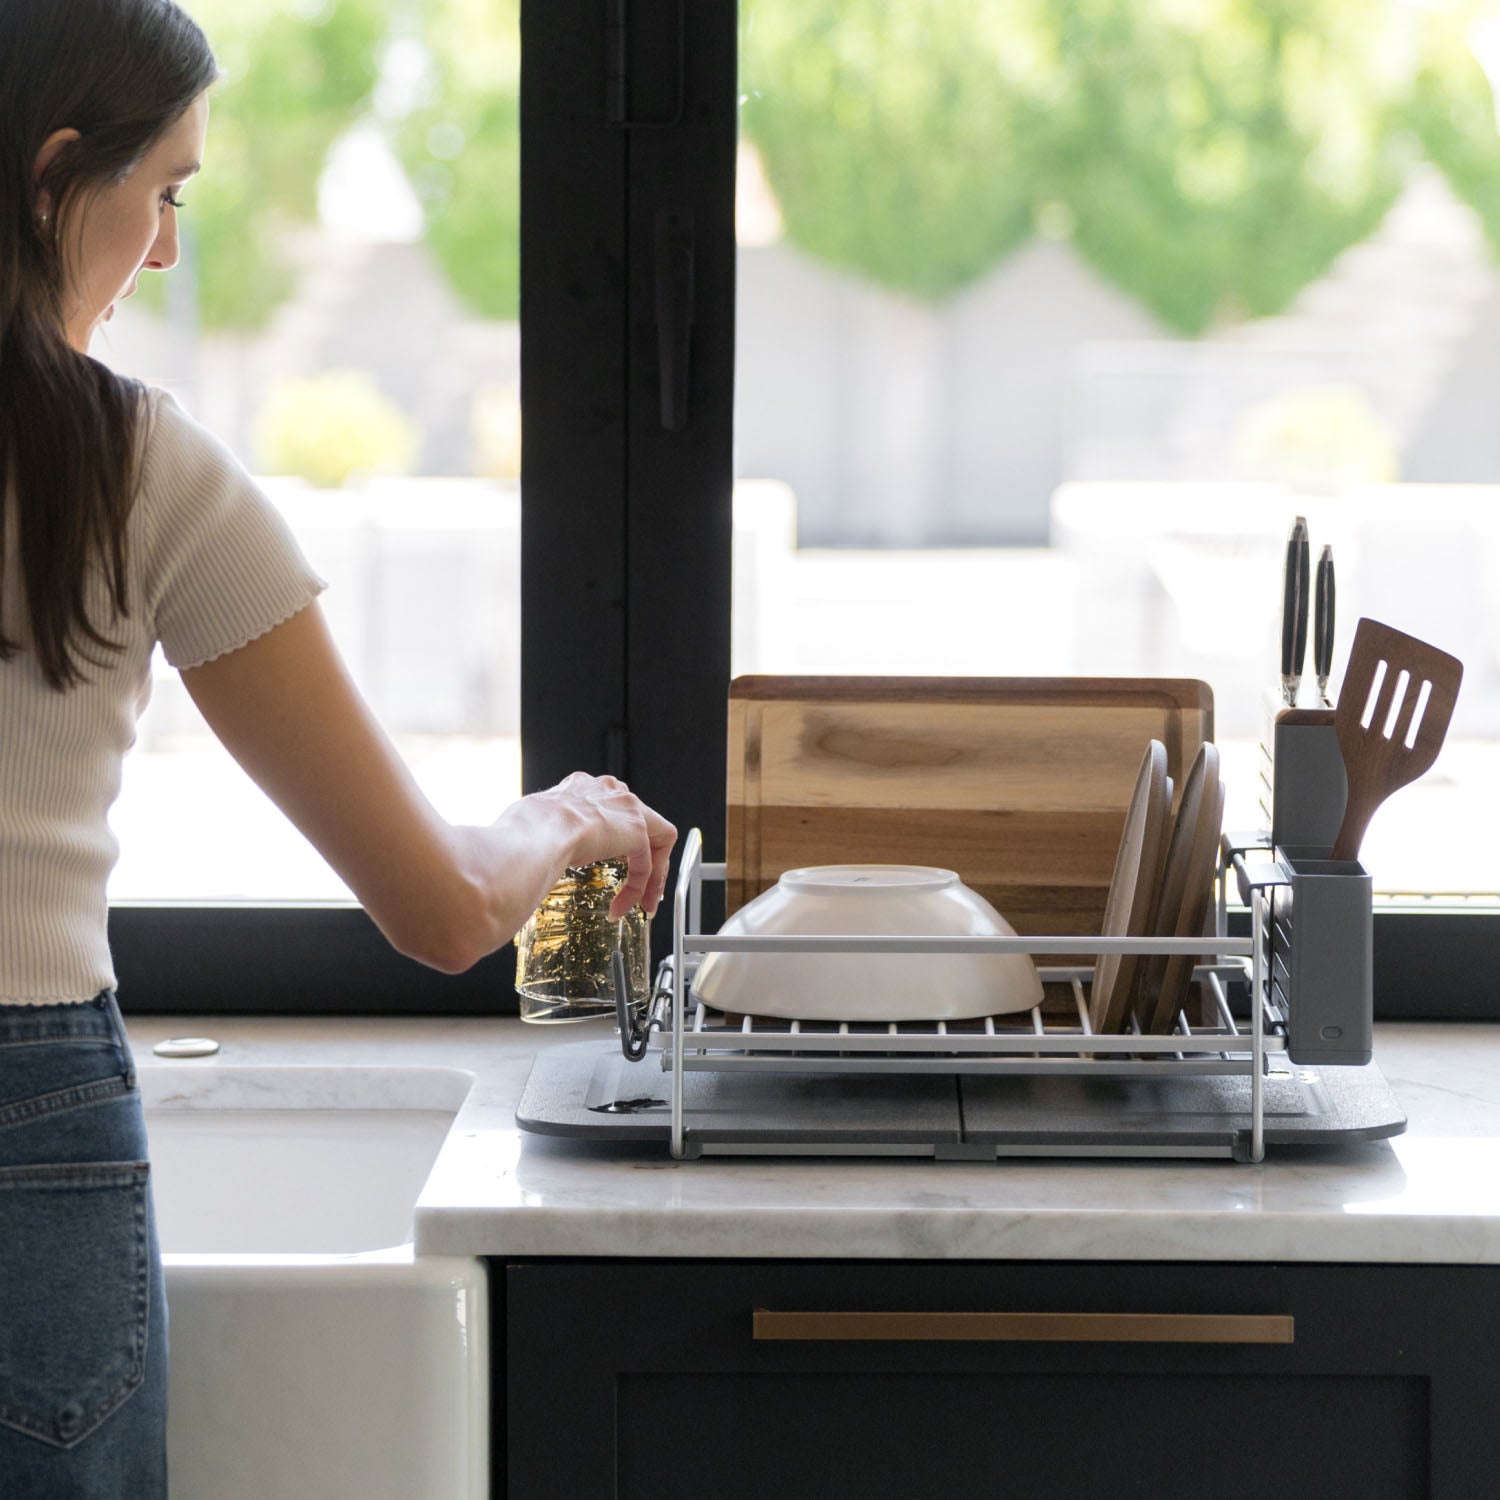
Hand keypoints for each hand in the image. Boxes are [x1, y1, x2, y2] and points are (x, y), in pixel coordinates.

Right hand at [532, 772, 677, 917]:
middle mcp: (607, 790)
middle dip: (642, 857)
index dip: (614, 837)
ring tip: (641, 901)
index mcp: (580, 788)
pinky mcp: (636, 831)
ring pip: (654, 841)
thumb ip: (545, 835)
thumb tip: (531, 853)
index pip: (608, 807)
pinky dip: (639, 887)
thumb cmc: (523, 833)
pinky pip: (646, 864)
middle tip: (637, 884)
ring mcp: (625, 807)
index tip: (609, 859)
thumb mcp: (532, 827)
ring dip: (650, 875)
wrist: (535, 835)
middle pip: (640, 823)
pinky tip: (623, 905)